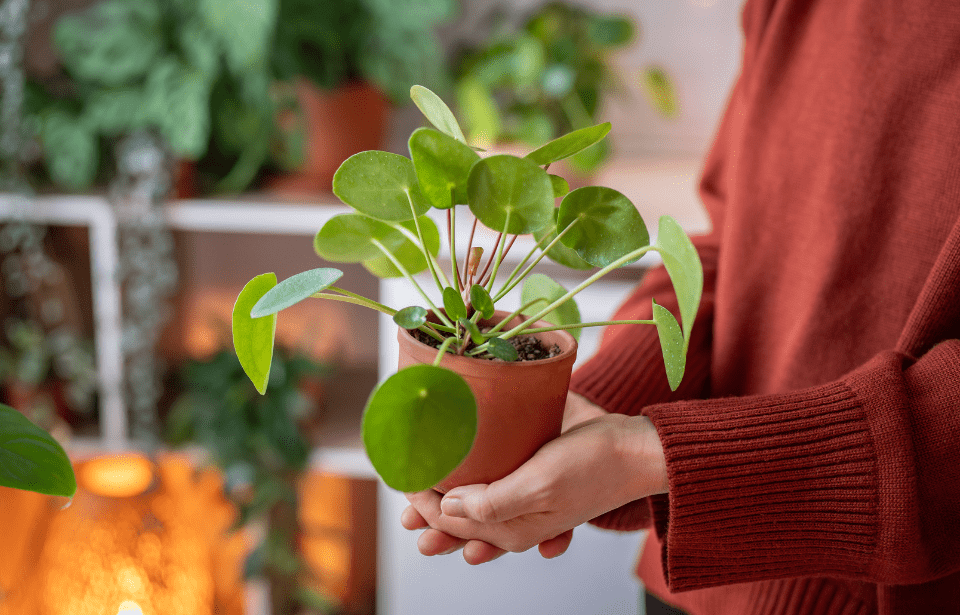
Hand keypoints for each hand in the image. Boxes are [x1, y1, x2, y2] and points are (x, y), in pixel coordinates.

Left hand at [400, 392, 606, 563]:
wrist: (636, 448)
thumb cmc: (592, 466)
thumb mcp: (540, 485)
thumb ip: (492, 504)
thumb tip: (447, 509)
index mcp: (512, 528)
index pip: (453, 522)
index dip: (422, 503)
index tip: (404, 478)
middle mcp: (515, 518)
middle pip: (459, 518)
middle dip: (427, 511)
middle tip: (402, 495)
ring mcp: (524, 499)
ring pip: (474, 507)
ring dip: (446, 507)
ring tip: (419, 504)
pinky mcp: (533, 477)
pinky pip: (498, 489)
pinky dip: (475, 493)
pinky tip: (463, 491)